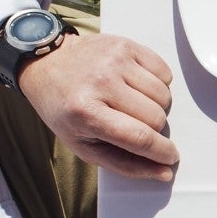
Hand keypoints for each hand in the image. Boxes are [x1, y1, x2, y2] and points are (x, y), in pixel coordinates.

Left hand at [17, 31, 178, 180]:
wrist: (45, 64)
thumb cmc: (65, 109)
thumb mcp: (84, 145)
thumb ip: (125, 164)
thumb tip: (164, 171)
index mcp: (85, 112)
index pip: (140, 137)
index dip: (162, 152)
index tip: (170, 157)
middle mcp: (101, 82)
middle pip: (156, 117)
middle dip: (153, 128)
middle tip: (135, 123)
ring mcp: (114, 60)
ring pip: (164, 96)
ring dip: (156, 105)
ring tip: (133, 103)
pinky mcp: (125, 45)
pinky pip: (164, 73)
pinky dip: (158, 84)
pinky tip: (137, 85)